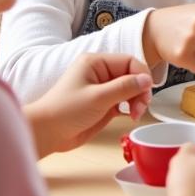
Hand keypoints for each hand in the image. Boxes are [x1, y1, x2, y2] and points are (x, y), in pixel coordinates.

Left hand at [27, 54, 152, 155]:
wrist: (47, 134)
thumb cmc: (65, 111)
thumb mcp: (98, 97)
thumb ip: (125, 87)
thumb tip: (147, 80)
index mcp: (96, 62)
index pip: (129, 61)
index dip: (142, 75)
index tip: (146, 92)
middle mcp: (100, 72)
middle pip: (132, 75)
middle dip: (140, 91)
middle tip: (140, 108)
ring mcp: (102, 88)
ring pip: (130, 89)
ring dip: (137, 101)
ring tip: (135, 115)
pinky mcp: (104, 104)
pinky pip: (124, 101)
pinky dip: (130, 108)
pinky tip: (130, 116)